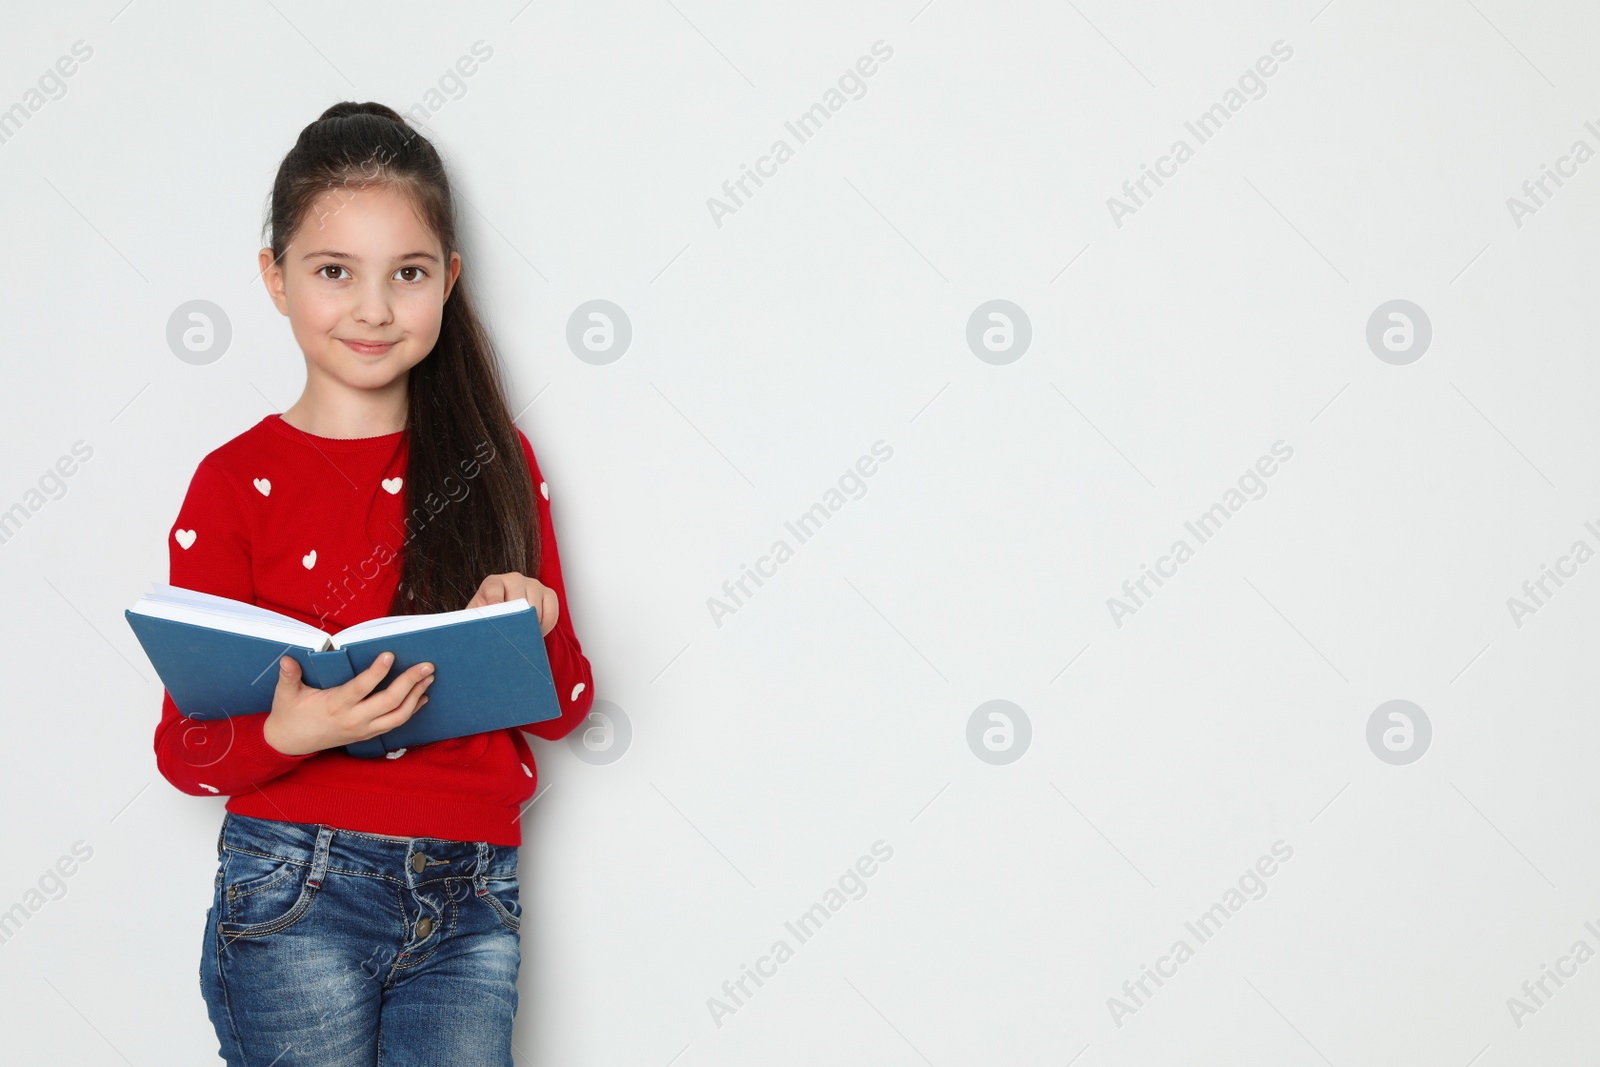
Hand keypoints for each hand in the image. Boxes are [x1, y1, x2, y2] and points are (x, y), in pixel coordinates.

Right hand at [263, 652, 433, 756]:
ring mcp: (363, 730)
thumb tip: (288, 660)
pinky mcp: (367, 735)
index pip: (361, 688)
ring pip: (398, 716)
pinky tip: (421, 697)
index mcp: (334, 706)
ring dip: (416, 696)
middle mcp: (353, 720)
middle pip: (389, 702)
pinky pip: (394, 724)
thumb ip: (288, 677)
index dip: (377, 672)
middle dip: (410, 682)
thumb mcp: (285, 695)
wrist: (289, 744)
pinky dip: (411, 710)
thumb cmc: (289, 714)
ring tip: (428, 678)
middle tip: (427, 665)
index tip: (390, 655)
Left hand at [465, 571, 556, 635]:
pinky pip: (552, 613)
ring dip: (530, 626)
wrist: (502, 618)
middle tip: (511, 638)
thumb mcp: (475, 621)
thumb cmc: (487, 620)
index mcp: (492, 583)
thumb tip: (482, 632)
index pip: (494, 588)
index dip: (495, 600)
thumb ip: (475, 623)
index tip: (496, 611)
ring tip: (522, 638)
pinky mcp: (549, 594)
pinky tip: (536, 633)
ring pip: (536, 608)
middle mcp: (514, 579)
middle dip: (515, 621)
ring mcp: (533, 584)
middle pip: (518, 600)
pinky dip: (545, 626)